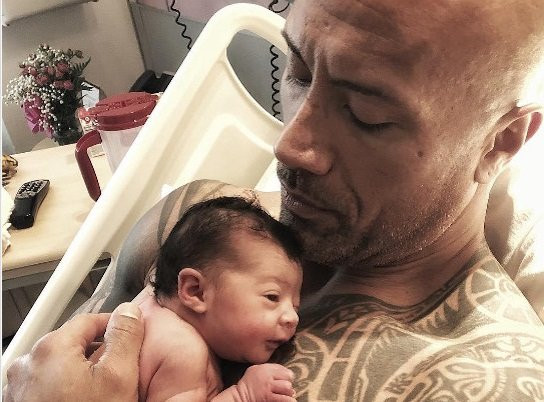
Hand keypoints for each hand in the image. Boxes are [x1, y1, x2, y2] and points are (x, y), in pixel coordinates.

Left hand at [4, 302, 143, 401]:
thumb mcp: (118, 378)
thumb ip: (125, 338)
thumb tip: (129, 312)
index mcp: (51, 347)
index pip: (91, 320)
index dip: (116, 327)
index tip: (131, 339)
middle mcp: (28, 364)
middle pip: (74, 344)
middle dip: (98, 354)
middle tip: (119, 374)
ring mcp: (19, 388)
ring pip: (61, 367)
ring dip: (81, 374)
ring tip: (100, 396)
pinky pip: (47, 387)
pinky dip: (65, 391)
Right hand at [235, 363, 295, 401]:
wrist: (241, 395)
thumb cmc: (249, 383)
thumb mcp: (257, 369)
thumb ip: (270, 368)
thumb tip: (287, 372)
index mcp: (266, 368)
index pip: (285, 370)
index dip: (287, 376)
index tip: (286, 380)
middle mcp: (268, 376)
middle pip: (288, 378)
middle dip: (288, 384)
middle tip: (284, 389)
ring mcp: (268, 387)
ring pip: (287, 387)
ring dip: (288, 392)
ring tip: (286, 395)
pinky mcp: (268, 397)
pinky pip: (284, 399)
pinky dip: (289, 400)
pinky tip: (290, 401)